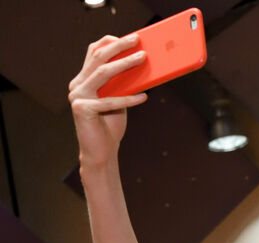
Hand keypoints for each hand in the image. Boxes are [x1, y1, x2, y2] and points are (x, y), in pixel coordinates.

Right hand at [68, 34, 148, 170]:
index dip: (110, 43)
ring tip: (143, 58)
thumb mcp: (120, 99)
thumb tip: (143, 66)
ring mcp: (77, 96)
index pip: (94, 53)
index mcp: (84, 80)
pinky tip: (144, 97)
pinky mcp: (81, 109)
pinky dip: (129, 99)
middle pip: (98, 58)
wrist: (101, 151)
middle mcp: (77, 85)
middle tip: (137, 40)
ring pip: (103, 73)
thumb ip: (124, 84)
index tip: (130, 37)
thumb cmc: (111, 124)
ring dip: (125, 64)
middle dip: (119, 46)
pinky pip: (109, 101)